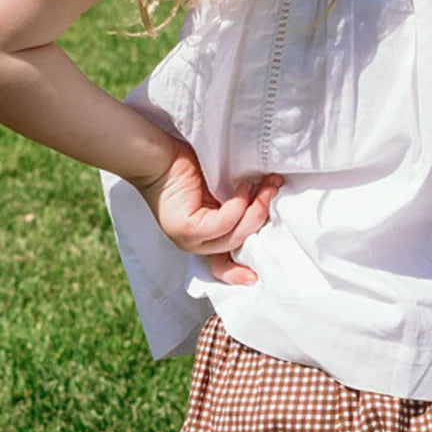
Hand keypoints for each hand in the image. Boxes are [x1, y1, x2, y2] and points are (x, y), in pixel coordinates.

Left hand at [133, 138, 282, 285]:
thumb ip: (236, 205)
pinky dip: (238, 205)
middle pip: (239, 244)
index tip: (254, 277)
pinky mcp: (187, 228)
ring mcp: (188, 239)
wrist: (158, 155)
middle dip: (261, 216)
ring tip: (261, 185)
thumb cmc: (188, 167)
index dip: (237, 273)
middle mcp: (194, 244)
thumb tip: (268, 199)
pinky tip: (243, 186)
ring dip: (254, 209)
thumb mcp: (218, 192)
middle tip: (273, 189)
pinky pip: (224, 223)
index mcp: (201, 239)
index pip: (221, 265)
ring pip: (234, 236)